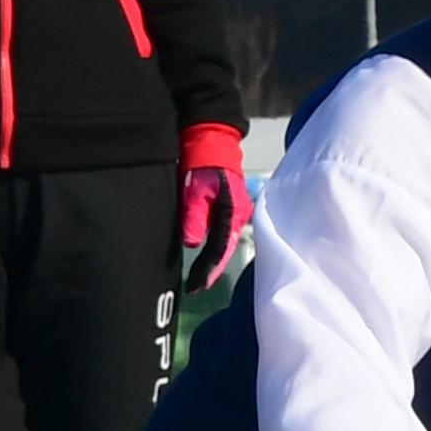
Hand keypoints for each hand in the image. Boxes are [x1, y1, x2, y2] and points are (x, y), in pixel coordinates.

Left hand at [179, 123, 249, 292]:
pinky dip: (214, 249)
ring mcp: (237, 212)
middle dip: (211, 270)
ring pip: (225, 243)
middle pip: (225, 249)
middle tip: (196, 288)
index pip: (220, 249)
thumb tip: (193, 244)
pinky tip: (206, 256)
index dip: (208, 270)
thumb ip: (194, 217)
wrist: (212, 142)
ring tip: (200, 278)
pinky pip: (223, 235)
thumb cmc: (202, 164)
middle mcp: (238, 216)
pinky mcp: (231, 209)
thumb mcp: (194, 190)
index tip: (197, 286)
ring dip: (213, 261)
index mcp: (231, 213)